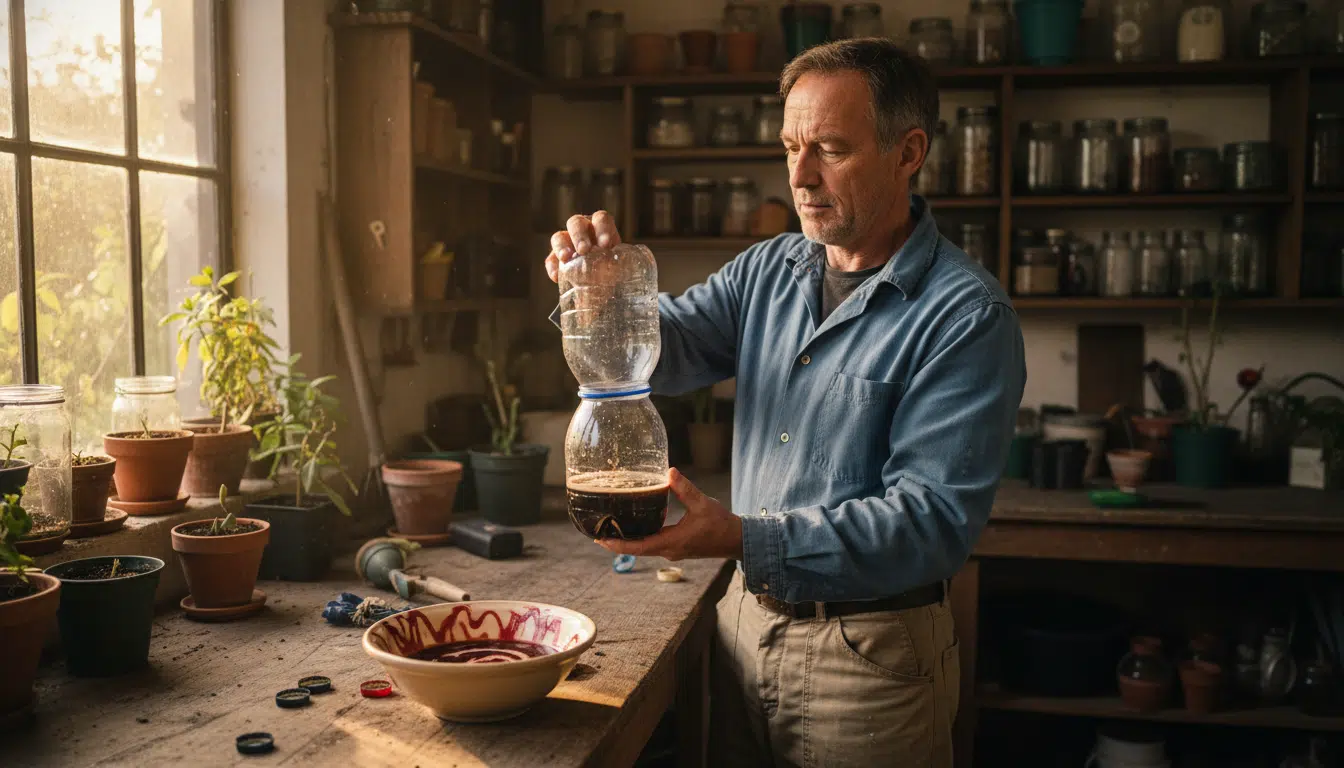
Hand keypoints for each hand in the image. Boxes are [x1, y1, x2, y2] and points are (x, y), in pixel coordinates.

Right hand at [546, 211, 622, 282]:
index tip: (605, 245)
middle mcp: (582, 229)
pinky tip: (557, 277)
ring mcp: (567, 242)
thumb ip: (615, 264)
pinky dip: (553, 267)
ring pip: (559, 237)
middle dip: (579, 236)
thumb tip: (609, 267)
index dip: (602, 229)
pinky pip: (551, 259)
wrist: (605, 283)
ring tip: (566, 259)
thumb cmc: (615, 269)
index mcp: (601, 226)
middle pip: (576, 223)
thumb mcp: (619, 265)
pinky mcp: (556, 258)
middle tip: (584, 250)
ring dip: (562, 247)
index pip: (601, 219)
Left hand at [596, 468, 742, 560]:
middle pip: (637, 549)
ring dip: (628, 541)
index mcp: (672, 541)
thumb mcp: (702, 503)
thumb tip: (670, 471)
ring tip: (612, 530)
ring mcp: (673, 550)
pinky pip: (653, 545)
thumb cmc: (721, 524)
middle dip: (617, 542)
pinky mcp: (677, 547)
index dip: (618, 544)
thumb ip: (685, 488)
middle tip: (598, 533)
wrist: (736, 540)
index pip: (639, 546)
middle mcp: (669, 550)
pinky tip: (635, 527)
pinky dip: (641, 539)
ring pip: (644, 548)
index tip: (601, 540)